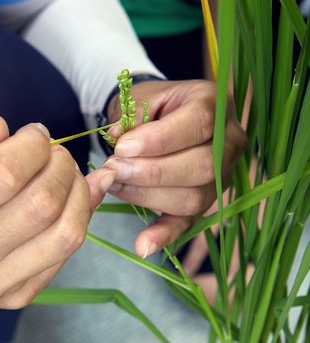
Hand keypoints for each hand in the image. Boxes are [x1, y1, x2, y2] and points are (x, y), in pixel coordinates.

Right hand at [0, 114, 114, 307]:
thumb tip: (0, 127)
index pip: (3, 174)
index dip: (32, 146)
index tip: (34, 135)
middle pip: (42, 204)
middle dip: (61, 165)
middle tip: (54, 154)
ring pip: (66, 233)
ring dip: (78, 191)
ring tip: (66, 174)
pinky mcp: (18, 296)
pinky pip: (67, 253)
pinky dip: (81, 216)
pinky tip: (76, 196)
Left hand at [103, 80, 246, 257]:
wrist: (158, 117)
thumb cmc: (151, 106)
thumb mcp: (140, 96)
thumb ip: (132, 114)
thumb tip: (119, 138)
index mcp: (214, 104)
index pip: (198, 124)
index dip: (158, 140)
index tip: (122, 147)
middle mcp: (229, 142)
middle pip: (202, 166)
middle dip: (151, 172)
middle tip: (113, 168)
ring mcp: (222, 176)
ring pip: (194, 197)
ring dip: (147, 195)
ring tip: (114, 184)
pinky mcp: (206, 202)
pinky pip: (188, 222)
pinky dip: (164, 235)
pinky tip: (143, 245)